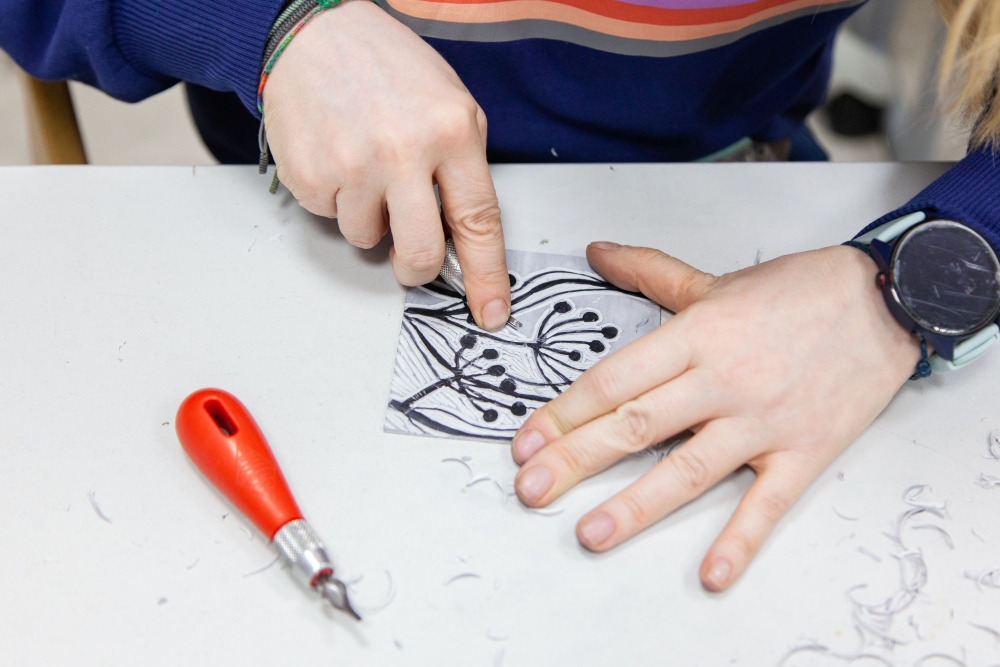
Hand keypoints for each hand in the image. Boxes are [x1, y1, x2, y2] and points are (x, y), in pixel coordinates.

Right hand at [262, 0, 510, 329]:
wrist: (313, 34)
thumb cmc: (385, 67)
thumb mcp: (449, 103)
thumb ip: (462, 167)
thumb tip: (463, 236)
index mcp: (451, 131)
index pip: (478, 222)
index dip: (486, 276)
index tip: (491, 311)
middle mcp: (403, 151)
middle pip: (420, 253)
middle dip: (416, 269)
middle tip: (410, 259)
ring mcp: (352, 165)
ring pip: (366, 238)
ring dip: (367, 217)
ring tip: (363, 167)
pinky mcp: (310, 174)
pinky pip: (330, 216)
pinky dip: (335, 198)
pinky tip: (336, 157)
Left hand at [511, 242, 919, 590]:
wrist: (887, 300)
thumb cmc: (799, 291)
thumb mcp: (713, 281)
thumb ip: (648, 271)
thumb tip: (596, 251)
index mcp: (695, 337)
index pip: (614, 381)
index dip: (564, 413)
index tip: (527, 442)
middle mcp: (721, 380)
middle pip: (635, 425)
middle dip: (575, 460)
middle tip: (530, 490)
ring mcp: (761, 420)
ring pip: (688, 468)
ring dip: (635, 505)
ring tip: (590, 533)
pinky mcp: (802, 451)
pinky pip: (766, 502)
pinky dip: (739, 540)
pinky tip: (711, 572)